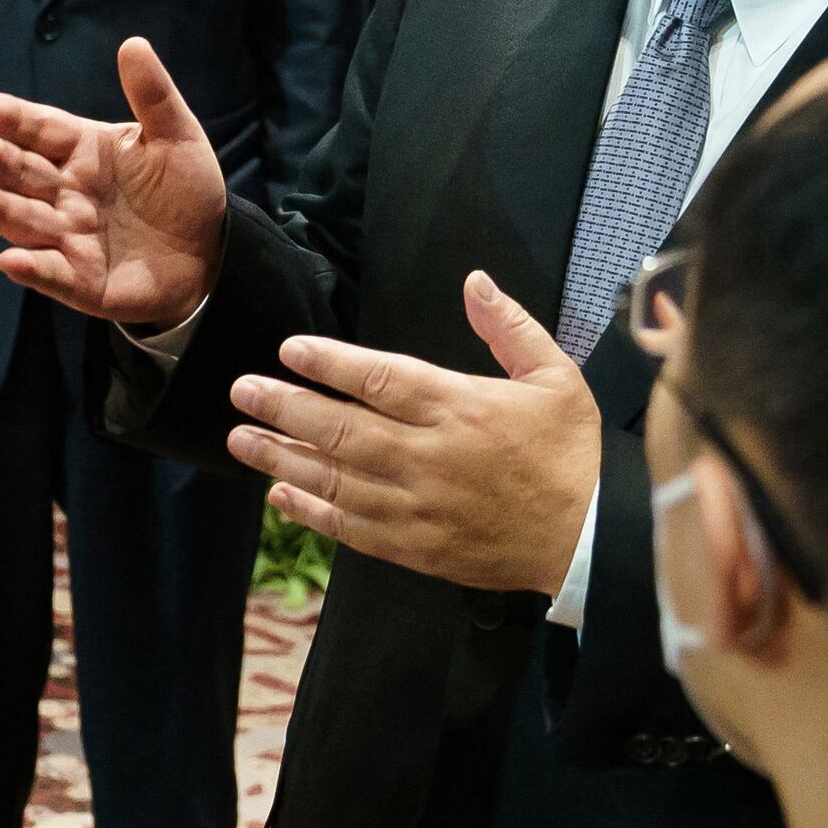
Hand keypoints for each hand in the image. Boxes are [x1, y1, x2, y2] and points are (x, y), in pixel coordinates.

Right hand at [0, 37, 229, 327]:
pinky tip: (11, 260)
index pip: (43, 130)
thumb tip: (133, 43)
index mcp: (83, 151)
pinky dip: (32, 268)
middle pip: (24, 173)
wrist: (211, 252)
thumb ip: (152, 96)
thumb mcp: (176, 137)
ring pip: (27, 221)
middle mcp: (66, 192)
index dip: (16, 119)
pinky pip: (53, 273)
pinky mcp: (81, 281)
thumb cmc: (185, 189)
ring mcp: (69, 237)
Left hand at [228, 271, 603, 597]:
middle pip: (341, 428)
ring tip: (240, 439)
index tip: (289, 350)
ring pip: (334, 479)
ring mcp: (416, 506)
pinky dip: (311, 512)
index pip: (379, 378)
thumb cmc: (570, 452)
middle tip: (242, 391)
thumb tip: (475, 281)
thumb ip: (510, 327)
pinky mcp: (414, 547)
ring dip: (282, 458)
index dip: (329, 363)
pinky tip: (281, 496)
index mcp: (459, 407)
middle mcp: (427, 455)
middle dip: (284, 407)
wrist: (587, 539)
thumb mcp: (556, 376)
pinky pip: (350, 528)